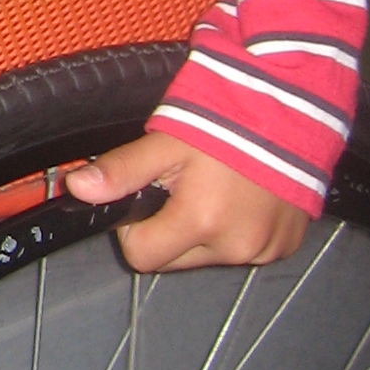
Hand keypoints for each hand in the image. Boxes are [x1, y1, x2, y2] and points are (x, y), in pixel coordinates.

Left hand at [66, 129, 311, 271]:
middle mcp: (235, 246)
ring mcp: (265, 250)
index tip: (147, 199)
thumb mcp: (166, 143)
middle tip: (185, 188)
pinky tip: (244, 198)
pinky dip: (238, 230)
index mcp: (200, 223)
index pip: (142, 256)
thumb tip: (77, 188)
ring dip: (205, 231)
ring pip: (210, 256)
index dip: (135, 229)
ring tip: (217, 189)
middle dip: (171, 230)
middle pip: (176, 259)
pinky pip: (247, 250)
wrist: (292, 110)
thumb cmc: (228, 123)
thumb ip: (121, 170)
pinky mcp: (286, 246)